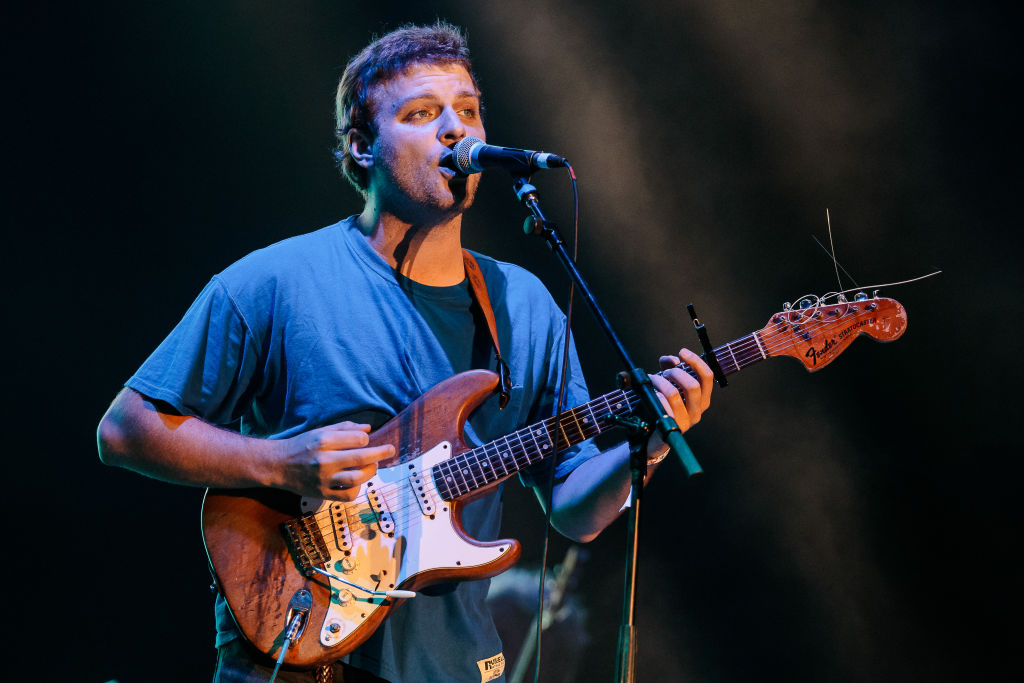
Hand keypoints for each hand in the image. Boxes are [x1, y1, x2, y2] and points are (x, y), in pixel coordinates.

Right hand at [277, 422, 394, 500]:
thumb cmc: (301, 445)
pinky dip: (357, 489)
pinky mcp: (322, 493)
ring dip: (371, 471)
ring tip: (374, 466)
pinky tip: (358, 482)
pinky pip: (348, 495)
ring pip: (357, 478)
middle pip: (361, 457)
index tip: (366, 440)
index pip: (358, 439)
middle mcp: (324, 459)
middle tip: (391, 449)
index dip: (366, 439)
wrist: (277, 465)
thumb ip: (345, 428)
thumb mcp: (320, 431)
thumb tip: (369, 429)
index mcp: (324, 440)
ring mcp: (323, 478)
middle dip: (381, 453)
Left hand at [647, 348, 713, 449]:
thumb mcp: (668, 383)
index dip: (695, 361)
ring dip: (660, 382)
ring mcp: (686, 421)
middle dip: (674, 373)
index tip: (682, 352)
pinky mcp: (673, 428)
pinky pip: (664, 407)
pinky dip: (656, 395)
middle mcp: (698, 410)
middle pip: (692, 385)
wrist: (652, 434)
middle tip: (663, 373)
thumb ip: (670, 368)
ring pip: (674, 394)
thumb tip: (672, 359)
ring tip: (652, 380)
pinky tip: (651, 395)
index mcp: (702, 398)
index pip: (707, 377)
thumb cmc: (662, 406)